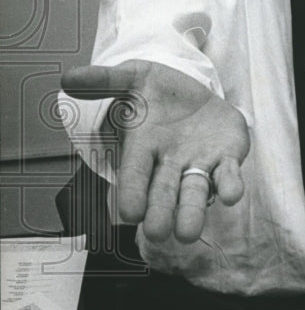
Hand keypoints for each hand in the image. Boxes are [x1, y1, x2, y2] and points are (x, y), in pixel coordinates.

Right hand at [61, 60, 249, 241]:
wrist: (194, 91)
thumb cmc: (157, 91)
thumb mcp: (132, 78)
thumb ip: (104, 81)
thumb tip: (68, 78)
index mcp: (143, 146)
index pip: (134, 173)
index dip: (131, 191)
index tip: (128, 213)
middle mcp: (170, 162)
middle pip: (163, 192)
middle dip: (161, 211)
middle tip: (157, 231)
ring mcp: (199, 163)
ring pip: (195, 193)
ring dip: (192, 211)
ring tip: (187, 232)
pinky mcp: (227, 158)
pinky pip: (229, 175)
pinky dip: (230, 185)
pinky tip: (232, 195)